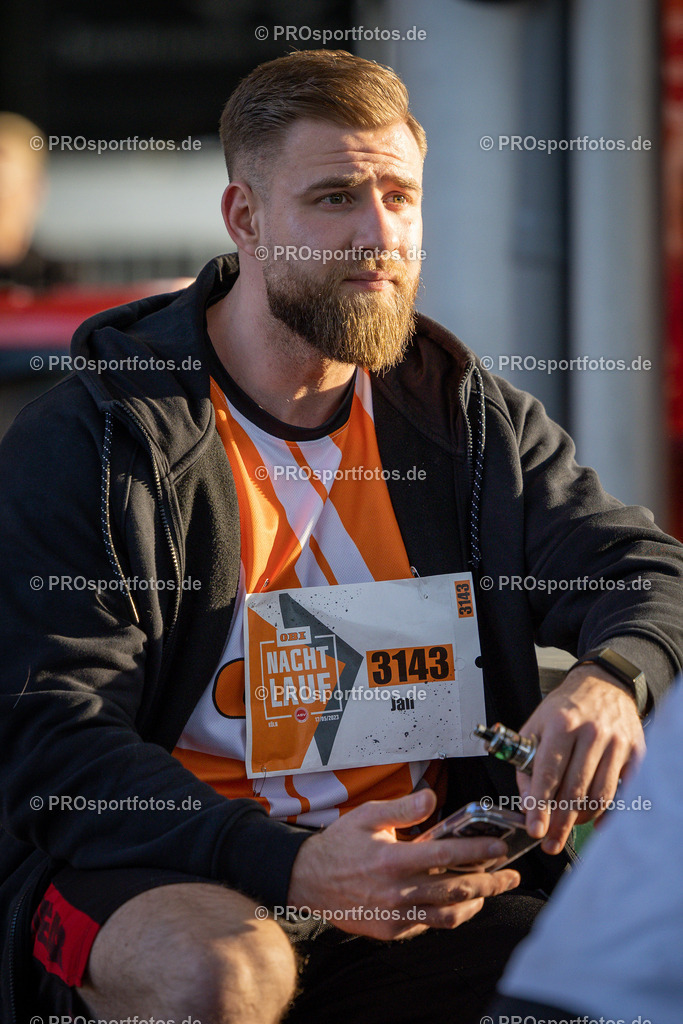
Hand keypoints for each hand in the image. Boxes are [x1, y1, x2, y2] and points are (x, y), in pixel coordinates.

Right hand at [287, 788, 519, 939]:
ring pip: (447, 915)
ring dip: (474, 904)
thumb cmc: (339, 845)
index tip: (500, 848)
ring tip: (489, 892)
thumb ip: (403, 808)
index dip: (478, 852)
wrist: (308, 880)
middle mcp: (397, 891)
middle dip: (490, 883)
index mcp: (393, 859)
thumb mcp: (367, 815)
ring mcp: (395, 915)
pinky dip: (447, 915)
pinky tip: (456, 903)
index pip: (447, 856)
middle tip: (511, 876)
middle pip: (456, 890)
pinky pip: (428, 925)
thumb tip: (431, 796)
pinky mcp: (390, 930)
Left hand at [517, 665, 645, 853]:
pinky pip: (625, 791)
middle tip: (550, 843)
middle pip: (575, 789)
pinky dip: (610, 812)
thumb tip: (527, 803)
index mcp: (561, 723)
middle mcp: (590, 732)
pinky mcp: (635, 751)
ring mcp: (616, 742)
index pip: (548, 771)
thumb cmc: (564, 708)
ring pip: (600, 794)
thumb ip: (526, 764)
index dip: (540, 804)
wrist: (603, 685)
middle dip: (560, 823)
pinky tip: (596, 823)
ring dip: (582, 819)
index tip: (534, 829)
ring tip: (568, 828)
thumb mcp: (535, 726)